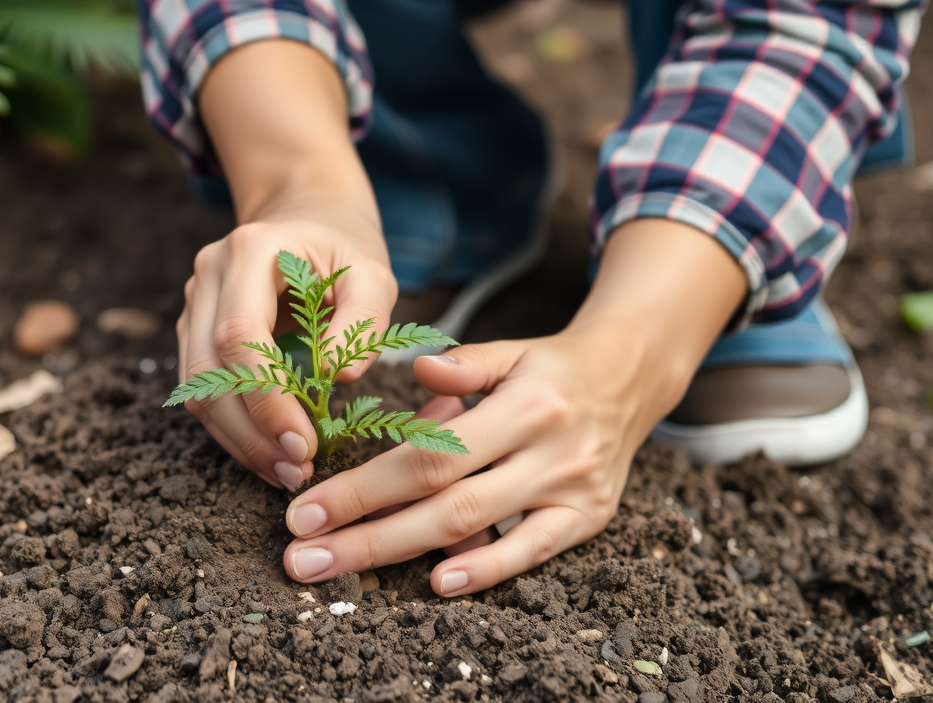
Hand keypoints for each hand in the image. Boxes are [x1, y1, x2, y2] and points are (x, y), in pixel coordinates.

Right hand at [178, 204, 394, 490]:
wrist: (305, 217)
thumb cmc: (343, 248)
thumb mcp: (372, 273)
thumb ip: (364, 320)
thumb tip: (340, 379)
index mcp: (250, 251)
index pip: (239, 337)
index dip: (266, 399)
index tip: (304, 444)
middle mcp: (209, 276)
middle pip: (208, 372)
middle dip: (250, 432)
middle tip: (298, 471)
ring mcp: (194, 303)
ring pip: (196, 389)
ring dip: (238, 440)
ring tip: (286, 472)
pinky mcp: (194, 330)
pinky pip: (202, 390)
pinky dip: (232, 429)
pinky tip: (268, 454)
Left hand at [278, 219, 747, 593]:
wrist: (630, 379)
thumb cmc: (549, 367)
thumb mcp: (510, 349)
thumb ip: (465, 362)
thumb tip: (416, 368)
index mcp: (524, 403)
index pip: (429, 452)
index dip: (365, 486)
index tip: (306, 509)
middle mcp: (549, 450)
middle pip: (442, 501)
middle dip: (365, 534)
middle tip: (302, 556)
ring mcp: (571, 490)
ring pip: (475, 528)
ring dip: (400, 554)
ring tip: (337, 570)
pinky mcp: (588, 518)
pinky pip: (530, 552)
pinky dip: (485, 570)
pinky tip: (436, 583)